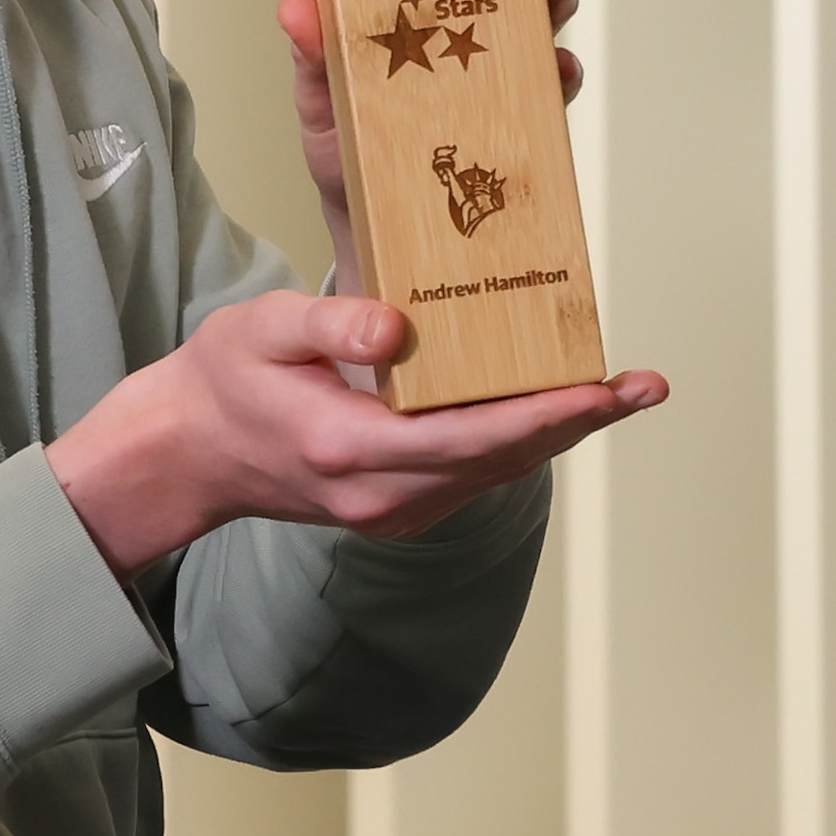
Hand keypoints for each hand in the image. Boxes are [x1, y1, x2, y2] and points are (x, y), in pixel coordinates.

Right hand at [44, 288, 668, 574]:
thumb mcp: (261, 329)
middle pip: (506, 460)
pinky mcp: (400, 509)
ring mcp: (395, 512)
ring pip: (497, 471)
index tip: (610, 387)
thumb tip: (396, 328)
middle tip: (647, 384)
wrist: (188, 456)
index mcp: (352, 450)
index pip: (474, 437)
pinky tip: (551, 401)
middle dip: (580, 420)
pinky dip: (518, 440)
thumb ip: (329, 323)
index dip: (551, 413)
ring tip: (620, 388)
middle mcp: (384, 496)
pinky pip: (475, 473)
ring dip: (557, 431)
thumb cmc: (224, 382)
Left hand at [281, 0, 586, 282]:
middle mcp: (463, 26)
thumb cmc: (349, 162)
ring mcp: (499, 69)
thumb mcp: (320, 107)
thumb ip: (313, 57)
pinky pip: (552, 86)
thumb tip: (296, 5)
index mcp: (412, 6)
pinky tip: (555, 67)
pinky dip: (559, 70)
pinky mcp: (523, 120)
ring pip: (540, 8)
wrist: (380, 243)